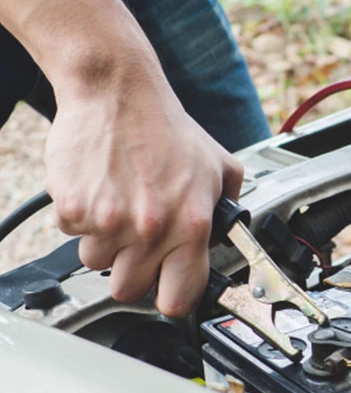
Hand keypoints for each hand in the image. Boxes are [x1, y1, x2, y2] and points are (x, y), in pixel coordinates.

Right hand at [45, 52, 242, 316]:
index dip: (172, 298)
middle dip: (133, 271)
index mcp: (192, 226)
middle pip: (129, 290)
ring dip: (107, 243)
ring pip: (97, 264)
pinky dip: (83, 219)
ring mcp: (109, 222)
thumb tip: (235, 234)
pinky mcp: (73, 209)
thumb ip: (230, 205)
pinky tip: (101, 190)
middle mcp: (151, 230)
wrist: (118, 93)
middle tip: (138, 241)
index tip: (168, 290)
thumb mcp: (218, 166)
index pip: (178, 299)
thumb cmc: (167, 128)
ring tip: (120, 206)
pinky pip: (73, 235)